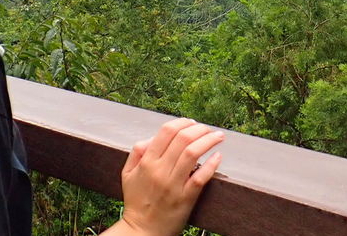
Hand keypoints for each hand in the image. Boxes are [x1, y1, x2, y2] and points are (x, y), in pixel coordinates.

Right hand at [117, 118, 223, 235]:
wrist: (142, 231)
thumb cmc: (137, 201)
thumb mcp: (128, 174)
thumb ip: (137, 152)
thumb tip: (153, 137)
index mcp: (147, 162)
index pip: (167, 131)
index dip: (182, 122)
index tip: (191, 122)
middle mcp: (160, 170)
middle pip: (183, 139)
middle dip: (199, 129)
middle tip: (208, 128)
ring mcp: (173, 185)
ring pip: (193, 154)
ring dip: (209, 140)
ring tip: (218, 136)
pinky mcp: (185, 198)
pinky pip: (201, 177)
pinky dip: (211, 164)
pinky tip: (218, 156)